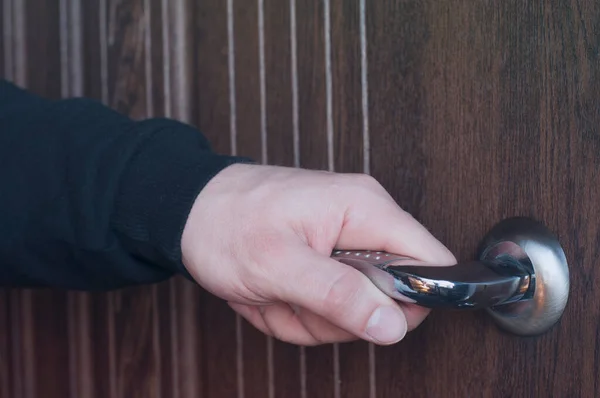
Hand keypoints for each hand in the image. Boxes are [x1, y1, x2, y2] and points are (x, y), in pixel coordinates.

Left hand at [181, 164, 455, 345]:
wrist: (191, 212)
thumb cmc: (227, 223)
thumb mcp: (279, 265)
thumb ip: (340, 296)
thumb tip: (394, 323)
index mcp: (364, 208)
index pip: (431, 260)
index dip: (410, 298)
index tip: (364, 313)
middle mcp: (363, 222)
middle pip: (391, 296)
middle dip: (339, 316)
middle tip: (297, 297)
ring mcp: (346, 242)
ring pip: (357, 308)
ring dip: (313, 315)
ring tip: (279, 290)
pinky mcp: (329, 260)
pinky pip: (332, 305)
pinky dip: (302, 311)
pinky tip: (277, 291)